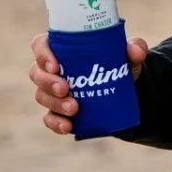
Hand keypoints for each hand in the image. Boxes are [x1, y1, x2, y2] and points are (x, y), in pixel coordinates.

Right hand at [29, 31, 148, 134]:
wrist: (125, 92)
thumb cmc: (119, 63)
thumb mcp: (128, 54)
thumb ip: (135, 47)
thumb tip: (135, 51)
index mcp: (62, 47)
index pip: (40, 45)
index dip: (43, 54)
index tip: (56, 65)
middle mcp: (53, 69)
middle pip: (36, 72)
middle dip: (47, 82)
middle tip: (65, 88)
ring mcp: (53, 92)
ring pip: (41, 96)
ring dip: (55, 103)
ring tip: (74, 108)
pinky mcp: (58, 111)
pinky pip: (49, 118)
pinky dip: (56, 123)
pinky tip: (68, 126)